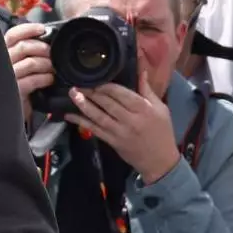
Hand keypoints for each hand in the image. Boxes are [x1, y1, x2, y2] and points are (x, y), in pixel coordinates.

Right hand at [5, 22, 53, 121]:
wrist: (7, 111)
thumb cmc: (15, 84)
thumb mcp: (16, 64)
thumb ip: (24, 51)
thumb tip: (44, 37)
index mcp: (1, 52)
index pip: (12, 34)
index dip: (28, 29)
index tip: (42, 29)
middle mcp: (1, 62)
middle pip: (24, 47)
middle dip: (43, 48)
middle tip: (52, 53)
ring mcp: (7, 76)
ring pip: (31, 62)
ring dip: (47, 64)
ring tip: (54, 68)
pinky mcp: (14, 90)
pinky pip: (33, 80)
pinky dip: (45, 78)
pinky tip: (50, 80)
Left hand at [65, 72, 180, 182]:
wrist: (160, 161)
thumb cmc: (162, 132)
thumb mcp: (160, 109)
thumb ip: (147, 90)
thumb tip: (141, 71)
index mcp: (144, 109)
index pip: (122, 94)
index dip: (106, 85)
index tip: (95, 77)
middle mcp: (131, 120)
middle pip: (108, 103)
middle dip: (92, 92)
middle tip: (78, 82)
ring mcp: (120, 132)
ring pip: (99, 116)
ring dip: (84, 105)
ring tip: (72, 94)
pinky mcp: (112, 141)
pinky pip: (94, 130)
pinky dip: (81, 122)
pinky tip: (70, 115)